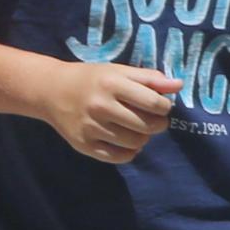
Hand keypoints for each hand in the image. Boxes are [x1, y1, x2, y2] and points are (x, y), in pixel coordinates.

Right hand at [47, 61, 181, 162]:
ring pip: (135, 143)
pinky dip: (129, 152)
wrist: (51, 90)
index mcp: (111, 83)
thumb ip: (149, 78)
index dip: (165, 107)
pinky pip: (119, 157)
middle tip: (153, 120)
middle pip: (147, 126)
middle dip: (158, 125)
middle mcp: (100, 106)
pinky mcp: (83, 145)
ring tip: (137, 128)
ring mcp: (90, 127)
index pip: (153, 102)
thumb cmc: (92, 79)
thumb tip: (179, 84)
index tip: (161, 106)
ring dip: (143, 138)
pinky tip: (125, 141)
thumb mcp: (119, 71)